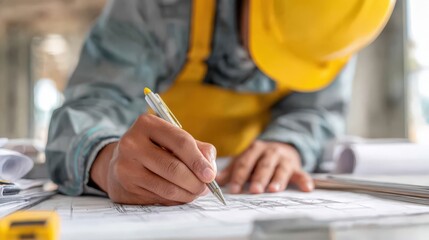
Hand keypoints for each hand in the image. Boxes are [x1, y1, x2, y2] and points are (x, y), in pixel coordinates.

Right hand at [90, 114, 216, 204]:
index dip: (199, 161)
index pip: (180, 142)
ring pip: (167, 187)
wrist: (120, 161)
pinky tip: (179, 195)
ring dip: (188, 194)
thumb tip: (210, 170)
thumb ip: (198, 149)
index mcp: (147, 124)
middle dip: (195, 182)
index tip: (210, 175)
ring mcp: (125, 167)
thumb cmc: (156, 148)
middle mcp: (132, 143)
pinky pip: (159, 198)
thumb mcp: (174, 139)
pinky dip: (175, 199)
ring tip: (195, 192)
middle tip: (205, 187)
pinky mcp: (124, 188)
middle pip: (174, 168)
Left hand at [216, 140, 313, 193]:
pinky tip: (307, 188)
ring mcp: (284, 158)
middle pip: (263, 165)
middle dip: (259, 178)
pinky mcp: (296, 166)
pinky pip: (301, 173)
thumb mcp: (245, 159)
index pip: (245, 163)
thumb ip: (231, 170)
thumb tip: (216, 181)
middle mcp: (270, 151)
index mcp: (254, 149)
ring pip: (280, 168)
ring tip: (274, 190)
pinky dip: (305, 180)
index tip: (235, 189)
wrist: (282, 145)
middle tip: (254, 190)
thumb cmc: (259, 157)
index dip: (239, 176)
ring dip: (278, 179)